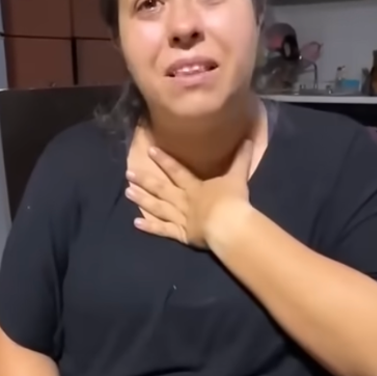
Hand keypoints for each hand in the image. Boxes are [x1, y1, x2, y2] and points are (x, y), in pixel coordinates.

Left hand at [125, 141, 253, 248]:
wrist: (228, 225)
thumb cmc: (232, 200)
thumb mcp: (237, 177)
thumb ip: (242, 159)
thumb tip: (250, 140)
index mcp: (195, 187)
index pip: (177, 171)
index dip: (164, 160)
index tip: (150, 151)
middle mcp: (183, 201)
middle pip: (161, 189)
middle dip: (144, 180)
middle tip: (128, 173)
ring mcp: (180, 218)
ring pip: (157, 207)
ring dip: (142, 199)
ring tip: (126, 192)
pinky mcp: (181, 235)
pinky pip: (163, 230)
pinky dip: (149, 227)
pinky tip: (135, 223)